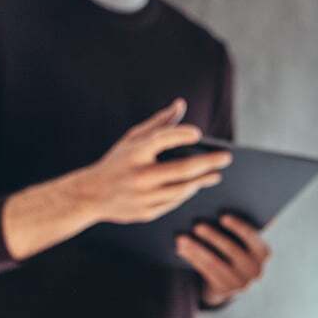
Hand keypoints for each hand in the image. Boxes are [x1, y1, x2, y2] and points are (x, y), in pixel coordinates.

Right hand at [77, 99, 230, 225]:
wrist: (91, 195)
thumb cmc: (117, 162)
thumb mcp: (132, 139)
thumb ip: (159, 123)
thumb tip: (181, 104)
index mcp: (134, 153)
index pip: (163, 139)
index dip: (181, 135)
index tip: (198, 134)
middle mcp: (139, 175)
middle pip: (183, 169)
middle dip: (209, 163)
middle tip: (226, 158)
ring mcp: (143, 197)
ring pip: (182, 189)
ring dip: (202, 181)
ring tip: (215, 174)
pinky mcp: (147, 213)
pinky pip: (174, 203)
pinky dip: (187, 193)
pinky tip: (196, 186)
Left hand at [177, 214, 270, 306]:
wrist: (229, 282)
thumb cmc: (233, 251)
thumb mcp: (241, 242)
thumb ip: (236, 230)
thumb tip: (212, 208)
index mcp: (263, 253)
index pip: (252, 238)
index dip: (238, 227)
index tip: (223, 217)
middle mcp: (256, 270)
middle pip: (232, 250)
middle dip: (213, 236)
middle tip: (197, 226)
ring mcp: (241, 283)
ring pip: (215, 262)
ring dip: (196, 249)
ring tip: (181, 238)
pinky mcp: (225, 290)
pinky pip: (206, 272)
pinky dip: (192, 259)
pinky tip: (181, 250)